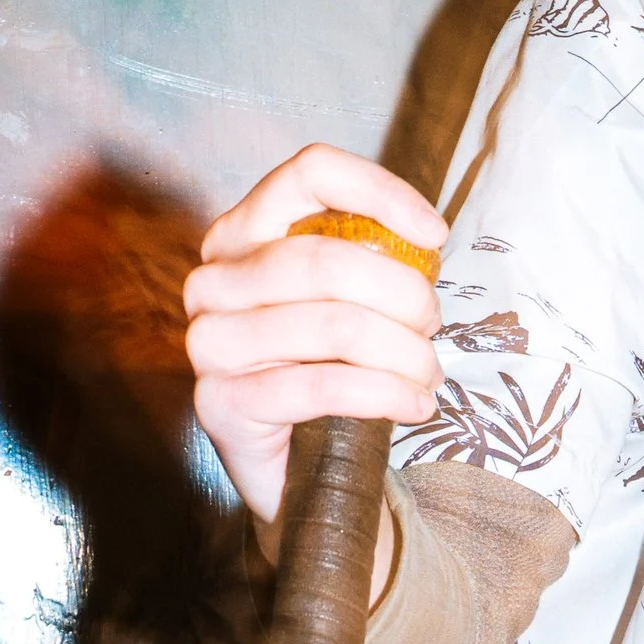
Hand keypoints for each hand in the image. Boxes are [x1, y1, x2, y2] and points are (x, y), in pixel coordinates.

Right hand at [184, 144, 447, 562]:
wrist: (292, 468)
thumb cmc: (324, 371)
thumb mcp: (347, 302)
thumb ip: (369, 260)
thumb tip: (424, 239)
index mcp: (242, 233)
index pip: (308, 174)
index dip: (379, 193)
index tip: (433, 235)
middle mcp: (214, 280)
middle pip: (326, 257)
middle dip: (402, 294)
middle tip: (433, 326)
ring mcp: (209, 342)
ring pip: (331, 325)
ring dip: (403, 352)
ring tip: (429, 373)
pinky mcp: (220, 402)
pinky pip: (321, 387)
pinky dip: (384, 394)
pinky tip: (415, 404)